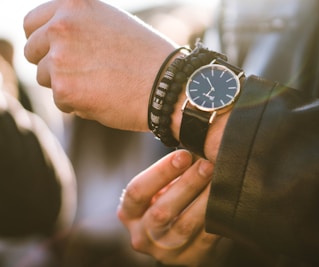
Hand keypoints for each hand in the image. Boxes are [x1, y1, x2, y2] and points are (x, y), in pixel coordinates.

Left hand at [23, 0, 175, 130]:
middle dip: (52, 64)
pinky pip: (60, 101)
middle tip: (82, 74)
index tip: (55, 53)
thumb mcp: (111, 22)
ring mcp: (61, 58)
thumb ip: (79, 24)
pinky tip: (104, 98)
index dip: (43, 41)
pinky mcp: (65, 89)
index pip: (32, 24)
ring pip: (45, 78)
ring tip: (100, 85)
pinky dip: (78, 104)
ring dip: (66, 85)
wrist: (167, 84)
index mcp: (73, 5)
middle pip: (33, 52)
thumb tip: (54, 39)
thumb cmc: (146, 56)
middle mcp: (62, 26)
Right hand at [118, 150, 226, 265]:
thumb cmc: (169, 200)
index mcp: (129, 213)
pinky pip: (205, 238)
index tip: (184, 154)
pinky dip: (215, 216)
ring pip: (184, 225)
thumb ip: (167, 170)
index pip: (137, 192)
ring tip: (219, 178)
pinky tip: (225, 198)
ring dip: (203, 199)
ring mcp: (164, 252)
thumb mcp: (159, 187)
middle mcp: (142, 236)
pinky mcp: (189, 260)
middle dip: (187, 185)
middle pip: (162, 210)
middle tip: (207, 164)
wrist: (180, 237)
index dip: (161, 172)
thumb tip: (188, 133)